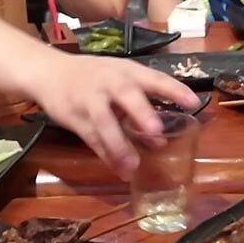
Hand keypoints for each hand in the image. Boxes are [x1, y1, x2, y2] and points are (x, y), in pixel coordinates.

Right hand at [30, 56, 199, 178]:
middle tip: (157, 132)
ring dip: (119, 143)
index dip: (174, 90)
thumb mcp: (119, 85)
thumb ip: (141, 112)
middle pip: (126, 95)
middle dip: (141, 112)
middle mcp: (109, 82)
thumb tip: (162, 142)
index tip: (194, 103)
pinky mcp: (74, 116)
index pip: (155, 78)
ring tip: (133, 166)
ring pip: (104, 121)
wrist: (49, 71)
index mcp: (127, 71)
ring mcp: (89, 99)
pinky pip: (91, 138)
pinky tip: (119, 170)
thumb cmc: (93, 77)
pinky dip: (105, 155)